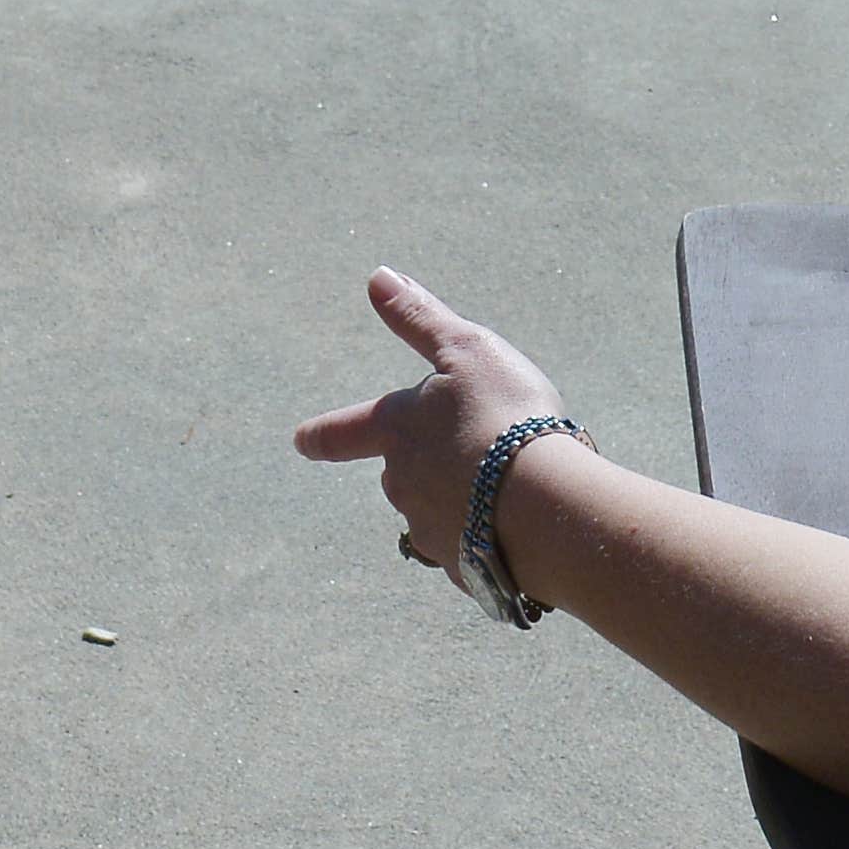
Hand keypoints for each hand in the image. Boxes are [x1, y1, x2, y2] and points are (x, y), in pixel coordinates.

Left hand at [288, 268, 566, 580]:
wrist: (546, 507)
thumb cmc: (506, 417)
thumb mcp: (467, 350)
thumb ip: (419, 318)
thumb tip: (377, 278)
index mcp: (397, 429)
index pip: (344, 431)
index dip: (322, 434)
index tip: (302, 440)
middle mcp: (402, 484)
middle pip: (399, 473)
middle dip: (425, 463)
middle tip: (474, 447)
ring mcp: (430, 531)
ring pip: (436, 510)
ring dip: (461, 498)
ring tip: (510, 482)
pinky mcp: (463, 570)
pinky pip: (471, 547)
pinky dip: (487, 534)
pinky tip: (521, 521)